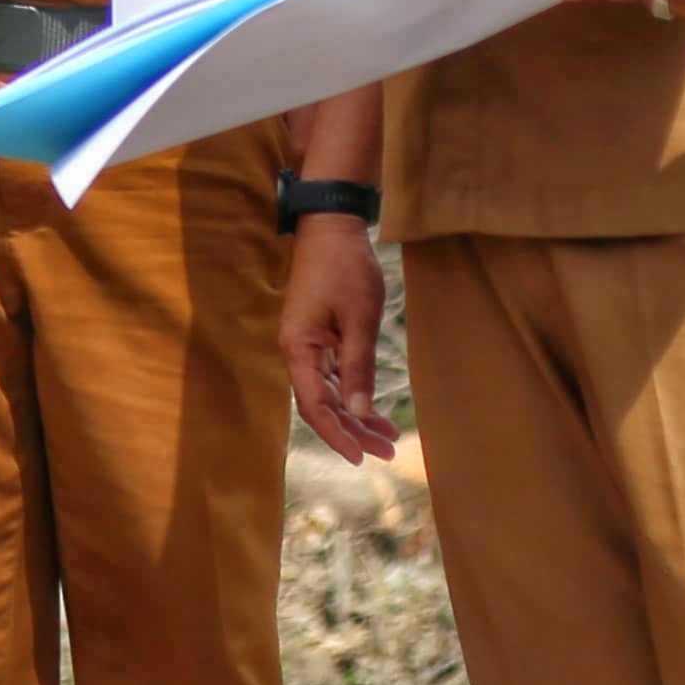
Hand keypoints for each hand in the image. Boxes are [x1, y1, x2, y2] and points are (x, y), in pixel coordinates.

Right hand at [277, 216, 396, 462]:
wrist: (331, 226)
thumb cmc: (344, 268)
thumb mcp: (359, 320)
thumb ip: (358, 367)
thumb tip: (358, 411)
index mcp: (299, 348)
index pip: (314, 406)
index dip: (337, 435)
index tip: (360, 458)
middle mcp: (298, 351)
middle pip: (321, 404)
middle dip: (352, 431)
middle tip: (387, 452)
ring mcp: (307, 344)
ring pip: (329, 392)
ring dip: (355, 415)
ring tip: (387, 438)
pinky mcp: (319, 335)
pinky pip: (333, 375)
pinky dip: (354, 392)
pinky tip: (374, 407)